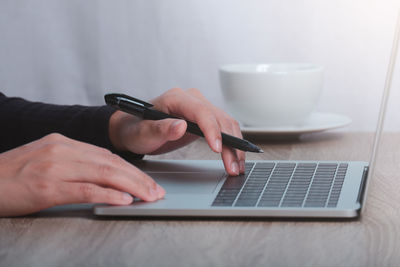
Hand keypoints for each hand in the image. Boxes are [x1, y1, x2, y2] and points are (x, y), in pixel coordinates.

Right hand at [0, 133, 164, 216]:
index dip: (131, 169)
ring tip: (149, 196)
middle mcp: (62, 150)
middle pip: (110, 162)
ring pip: (103, 173)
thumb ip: (74, 162)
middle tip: (156, 190)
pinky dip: (108, 195)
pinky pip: (85, 190)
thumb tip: (104, 174)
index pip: (106, 155)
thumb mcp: (45, 160)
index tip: (147, 180)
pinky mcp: (46, 186)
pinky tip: (124, 200)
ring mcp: (54, 166)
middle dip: (138, 178)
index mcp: (63, 142)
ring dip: (131, 186)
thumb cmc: (12, 175)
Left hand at [109, 88, 245, 175]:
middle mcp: (192, 99)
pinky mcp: (205, 118)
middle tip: (233, 167)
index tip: (217, 150)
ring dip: (235, 146)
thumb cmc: (136, 129)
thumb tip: (180, 126)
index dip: (212, 130)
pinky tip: (234, 158)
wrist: (134, 129)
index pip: (202, 112)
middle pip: (219, 119)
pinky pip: (224, 128)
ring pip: (226, 124)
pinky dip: (232, 144)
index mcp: (176, 98)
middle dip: (230, 144)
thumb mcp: (142, 132)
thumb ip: (160, 128)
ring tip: (236, 167)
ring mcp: (201, 107)